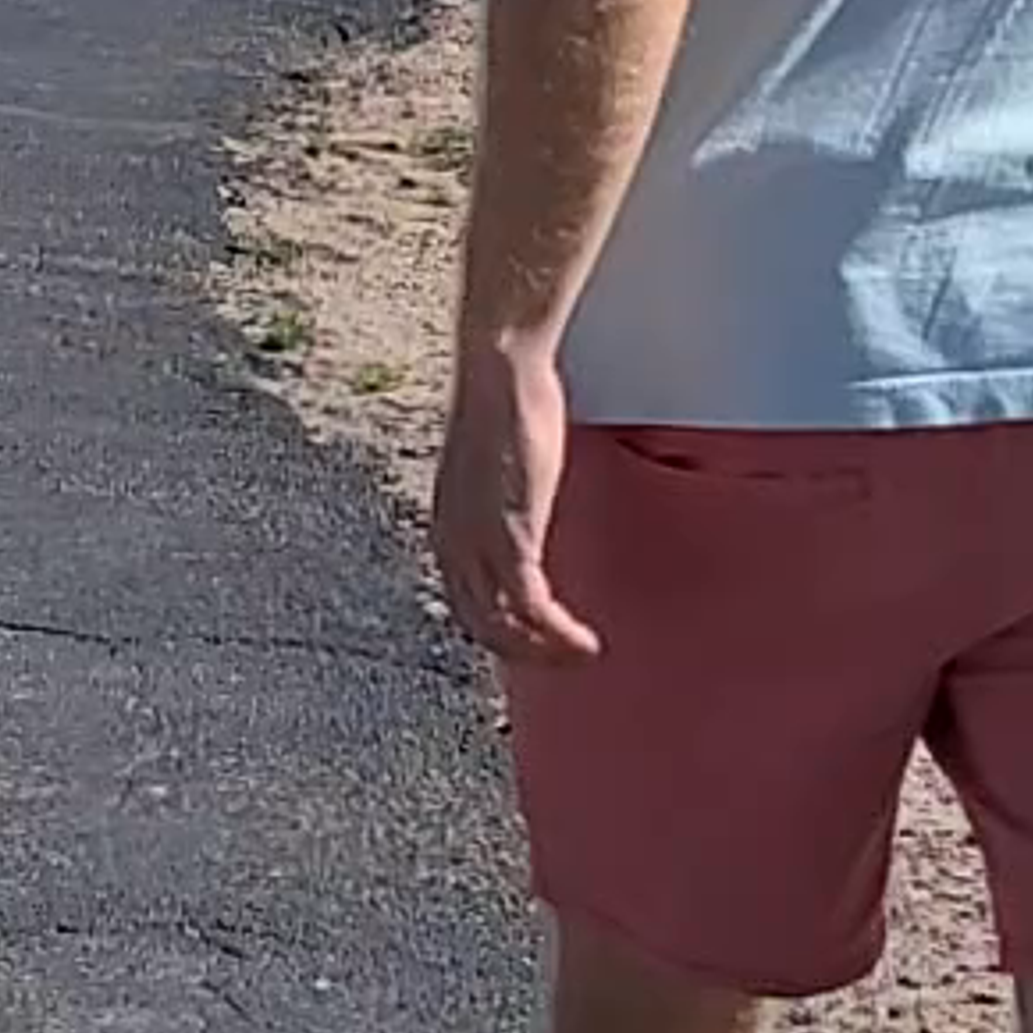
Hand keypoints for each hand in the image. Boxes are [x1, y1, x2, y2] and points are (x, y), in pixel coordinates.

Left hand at [431, 327, 598, 667]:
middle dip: (523, 652)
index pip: (465, 601)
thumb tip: (525, 497)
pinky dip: (559, 635)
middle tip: (563, 660)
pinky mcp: (509, 541)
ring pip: (505, 629)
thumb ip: (505, 491)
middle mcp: (452, 544)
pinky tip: (585, 642)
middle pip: (480, 625)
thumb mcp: (499, 461)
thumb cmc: (505, 399)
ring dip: (546, 653)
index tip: (536, 638)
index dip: (499, 629)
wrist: (500, 372)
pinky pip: (532, 610)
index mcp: (447, 527)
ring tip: (583, 657)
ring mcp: (477, 546)